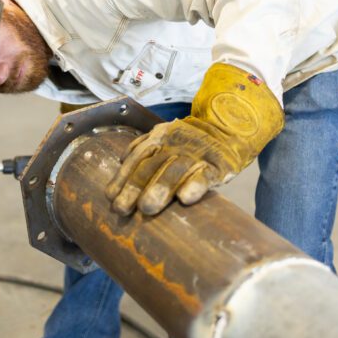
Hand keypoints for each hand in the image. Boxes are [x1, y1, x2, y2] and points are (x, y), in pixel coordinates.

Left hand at [105, 119, 230, 216]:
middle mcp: (175, 144)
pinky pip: (205, 175)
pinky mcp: (217, 165)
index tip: (110, 198)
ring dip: (160, 188)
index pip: (136, 158)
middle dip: (134, 187)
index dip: (122, 178)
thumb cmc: (189, 144)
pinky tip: (185, 198)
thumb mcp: (165, 138)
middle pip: (151, 165)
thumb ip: (144, 148)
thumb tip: (121, 162)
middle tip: (121, 208)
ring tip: (146, 208)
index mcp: (159, 137)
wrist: (227, 129)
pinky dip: (195, 186)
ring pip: (175, 170)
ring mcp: (196, 154)